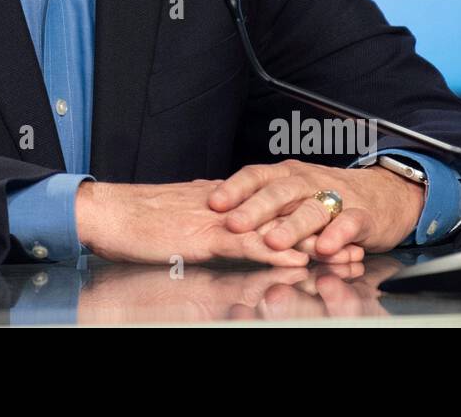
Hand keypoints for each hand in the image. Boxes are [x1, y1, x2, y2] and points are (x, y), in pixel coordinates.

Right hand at [75, 178, 362, 266]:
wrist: (105, 210)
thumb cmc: (132, 218)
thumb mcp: (176, 219)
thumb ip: (203, 221)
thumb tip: (223, 223)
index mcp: (219, 200)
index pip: (273, 209)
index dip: (306, 219)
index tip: (335, 231)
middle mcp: (226, 205)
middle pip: (284, 216)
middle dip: (322, 232)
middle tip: (355, 245)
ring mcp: (216, 219)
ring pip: (274, 230)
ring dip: (311, 245)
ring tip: (343, 258)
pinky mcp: (202, 236)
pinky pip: (246, 245)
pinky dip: (274, 254)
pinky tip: (298, 262)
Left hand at [208, 159, 423, 256]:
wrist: (384, 193)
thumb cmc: (327, 195)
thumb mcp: (293, 193)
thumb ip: (264, 202)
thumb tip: (221, 214)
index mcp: (287, 174)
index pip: (257, 175)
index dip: (234, 188)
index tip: (213, 203)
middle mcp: (309, 182)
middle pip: (280, 192)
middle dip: (255, 209)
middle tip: (234, 225)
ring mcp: (336, 197)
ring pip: (312, 209)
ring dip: (291, 226)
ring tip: (273, 241)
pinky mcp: (362, 215)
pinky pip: (349, 223)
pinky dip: (337, 235)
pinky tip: (325, 248)